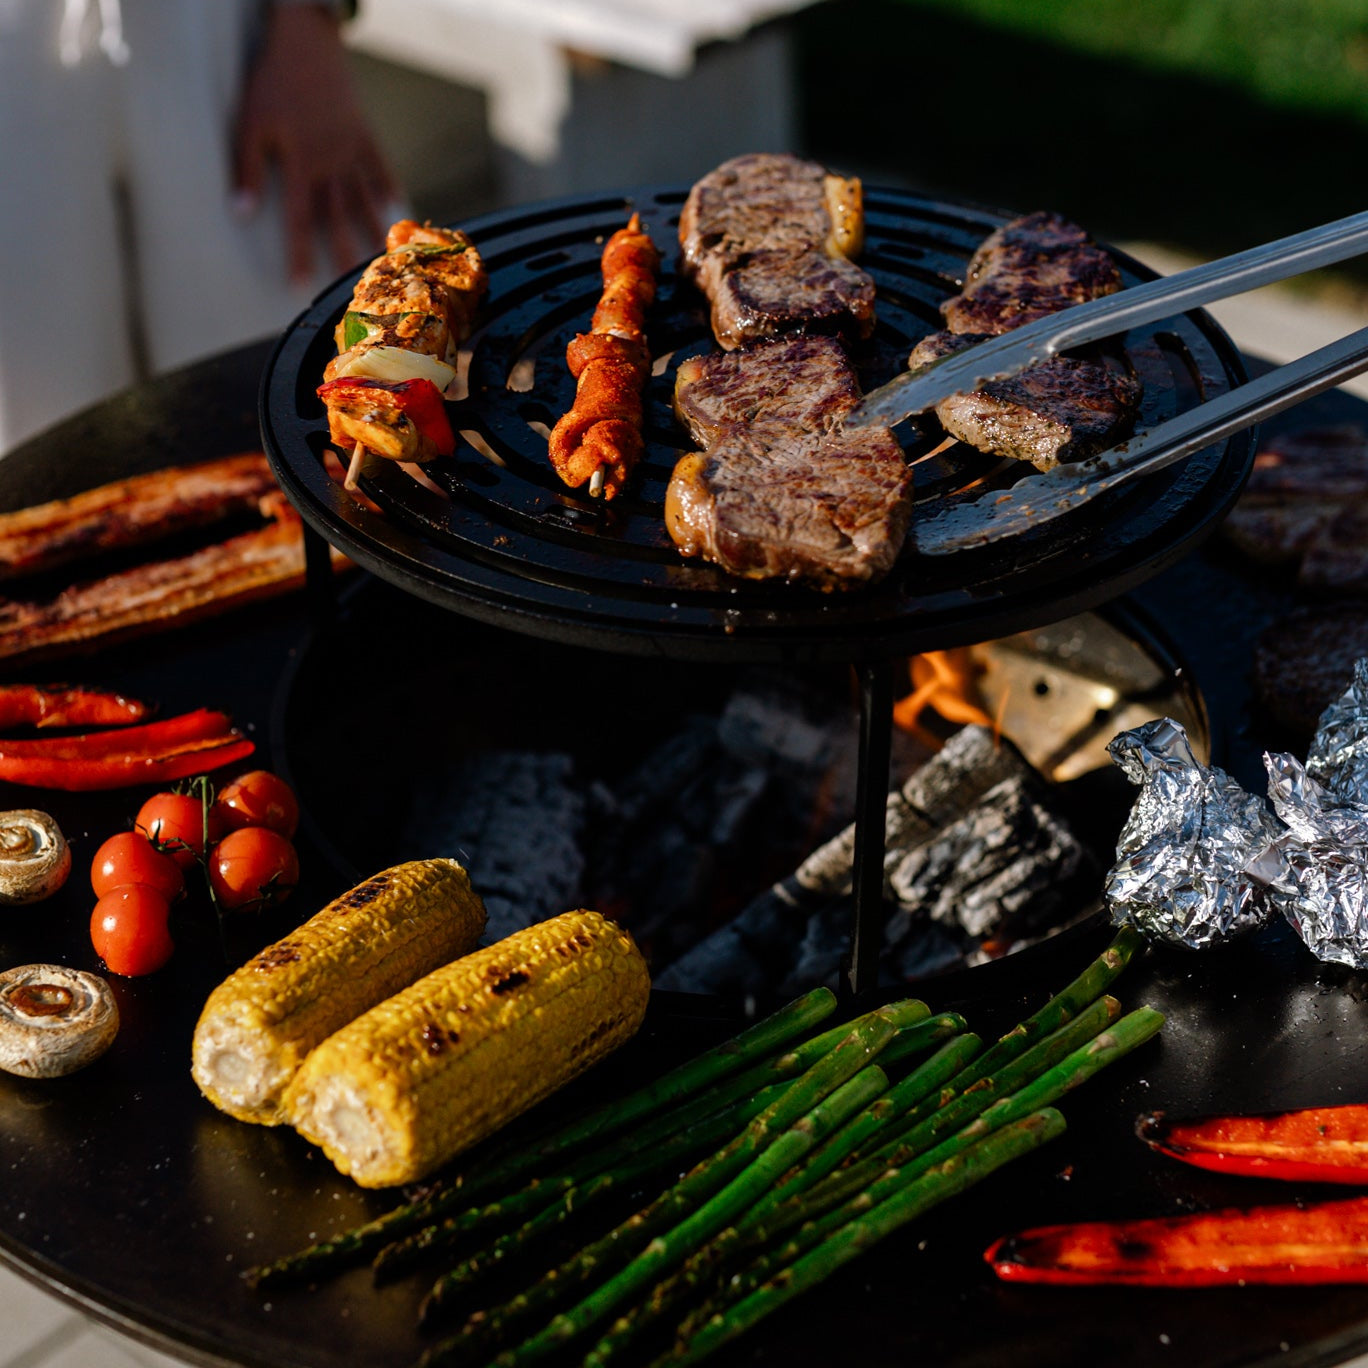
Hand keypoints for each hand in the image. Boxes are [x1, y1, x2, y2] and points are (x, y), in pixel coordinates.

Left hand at [233, 3, 398, 281]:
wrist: (305, 41)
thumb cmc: (272, 82)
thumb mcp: (250, 123)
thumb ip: (247, 170)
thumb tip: (240, 213)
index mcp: (302, 164)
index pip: (300, 220)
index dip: (300, 255)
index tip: (301, 286)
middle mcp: (331, 163)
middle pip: (337, 218)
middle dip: (342, 254)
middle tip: (351, 288)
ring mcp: (350, 149)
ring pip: (362, 197)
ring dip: (371, 228)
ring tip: (381, 256)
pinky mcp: (362, 132)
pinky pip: (378, 164)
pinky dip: (386, 184)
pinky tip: (396, 204)